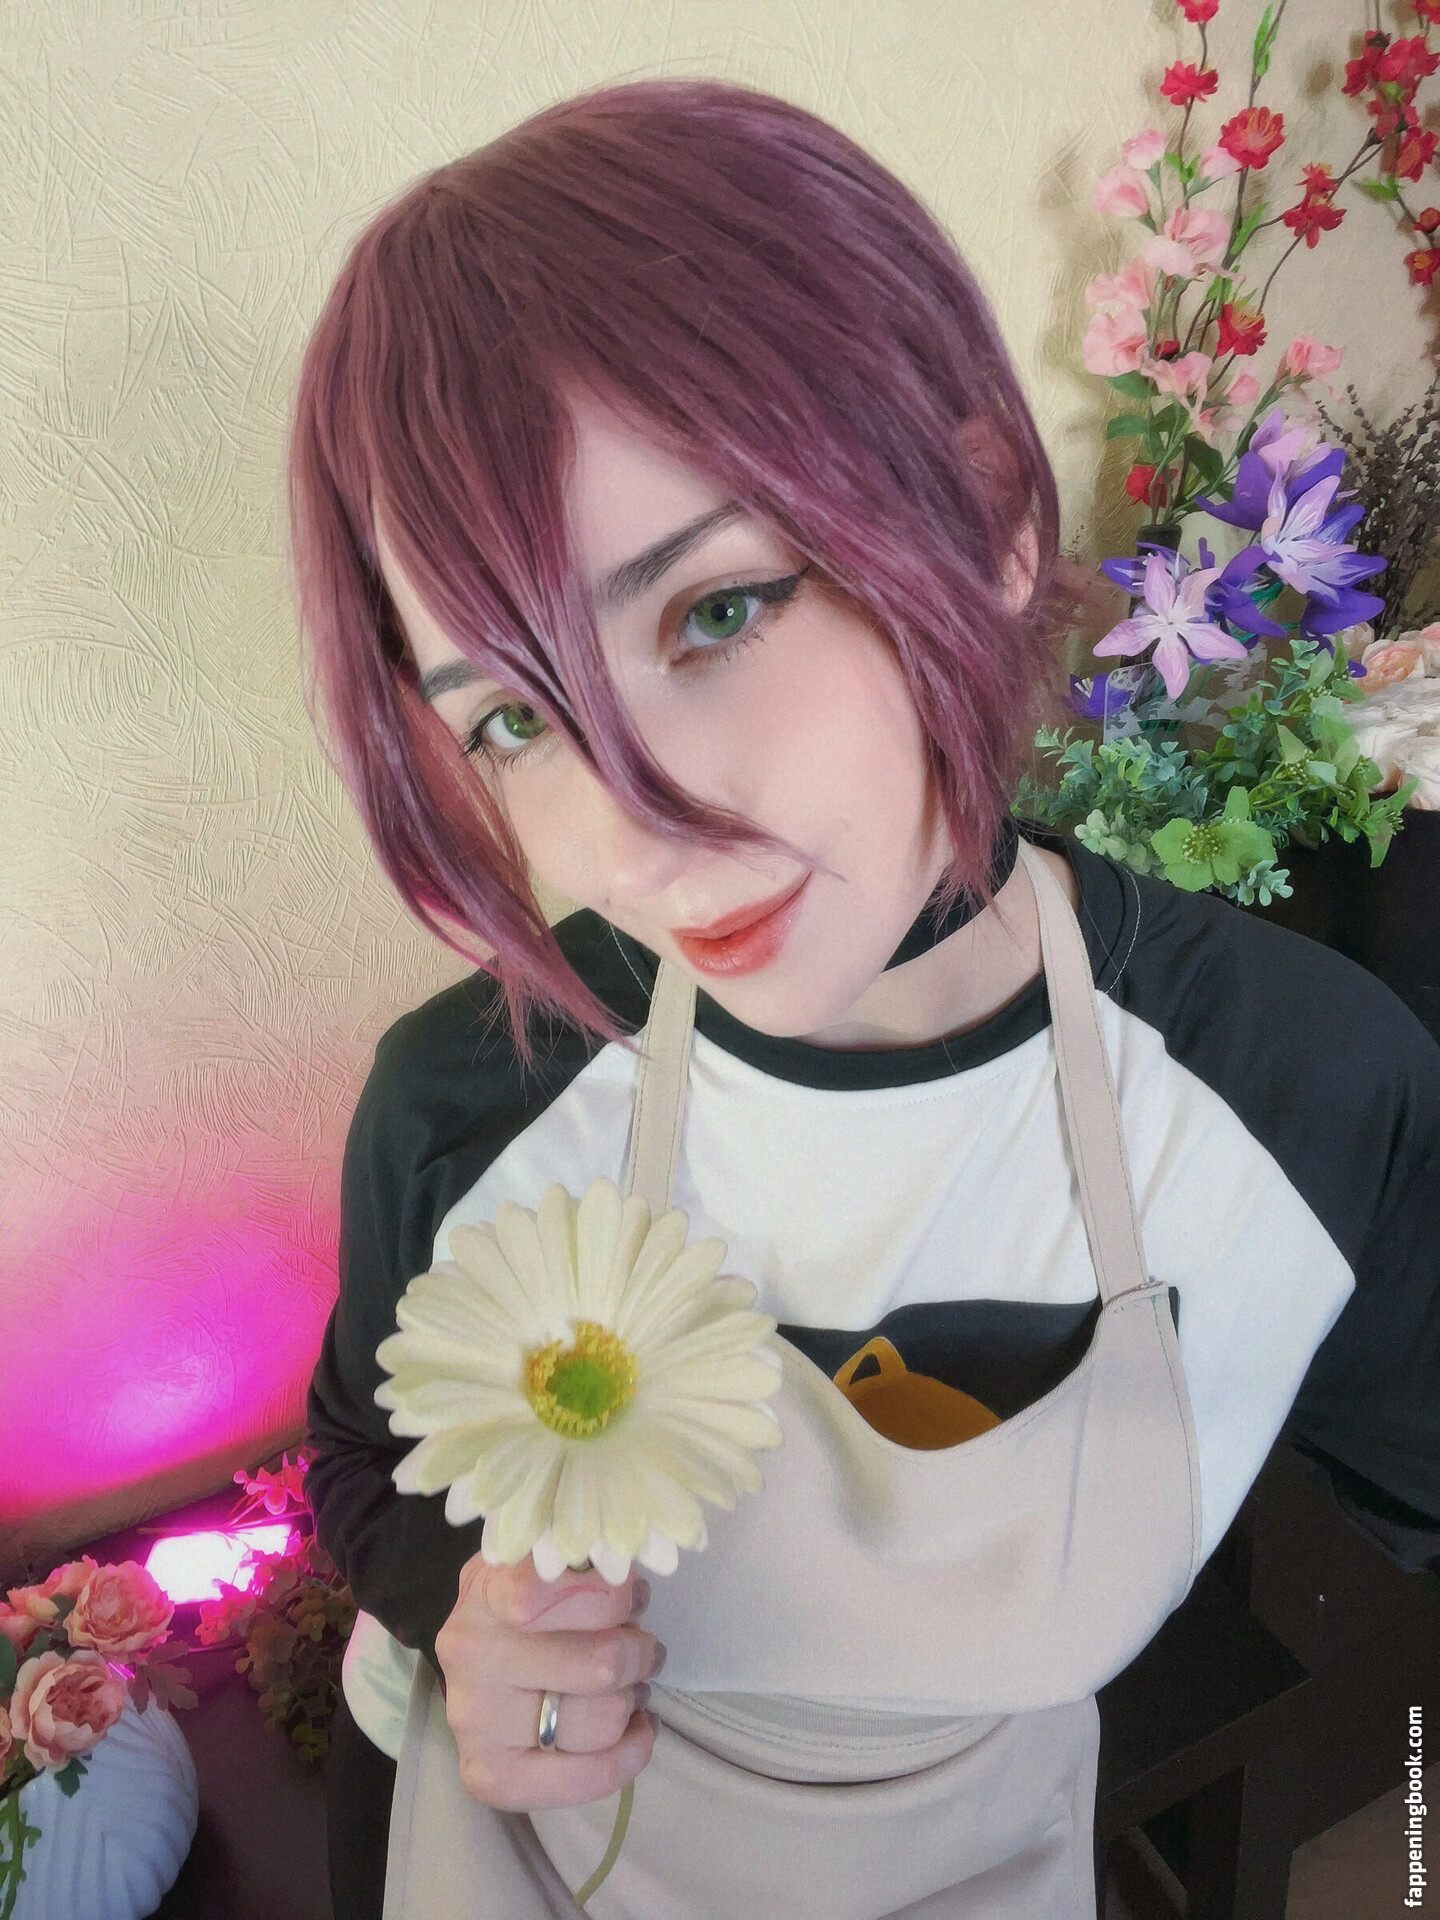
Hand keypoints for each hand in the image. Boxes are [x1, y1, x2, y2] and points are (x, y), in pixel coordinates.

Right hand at [434, 1551, 663, 1811]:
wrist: (476, 1650)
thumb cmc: (526, 1597)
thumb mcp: (547, 1558)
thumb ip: (583, 1560)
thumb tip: (628, 1571)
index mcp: (485, 1594)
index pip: (546, 1597)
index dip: (610, 1597)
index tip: (631, 1597)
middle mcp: (471, 1659)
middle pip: (601, 1666)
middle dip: (638, 1653)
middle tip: (640, 1645)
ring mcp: (475, 1724)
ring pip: (601, 1721)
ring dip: (633, 1699)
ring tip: (630, 1685)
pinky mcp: (490, 1778)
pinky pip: (587, 1778)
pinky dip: (631, 1753)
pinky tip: (637, 1727)